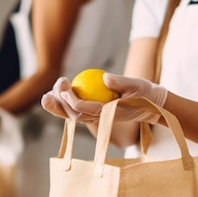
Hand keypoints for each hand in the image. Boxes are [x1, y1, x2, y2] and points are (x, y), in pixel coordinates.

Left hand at [41, 74, 167, 123]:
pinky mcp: (93, 112)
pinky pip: (75, 109)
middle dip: (60, 104)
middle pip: (74, 116)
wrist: (150, 104)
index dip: (73, 102)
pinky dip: (64, 103)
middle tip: (54, 87)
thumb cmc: (144, 94)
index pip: (87, 111)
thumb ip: (122, 82)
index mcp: (110, 115)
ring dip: (57, 105)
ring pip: (72, 115)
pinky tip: (56, 92)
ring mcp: (95, 117)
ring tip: (48, 93)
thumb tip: (105, 77)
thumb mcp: (137, 85)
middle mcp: (100, 119)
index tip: (65, 89)